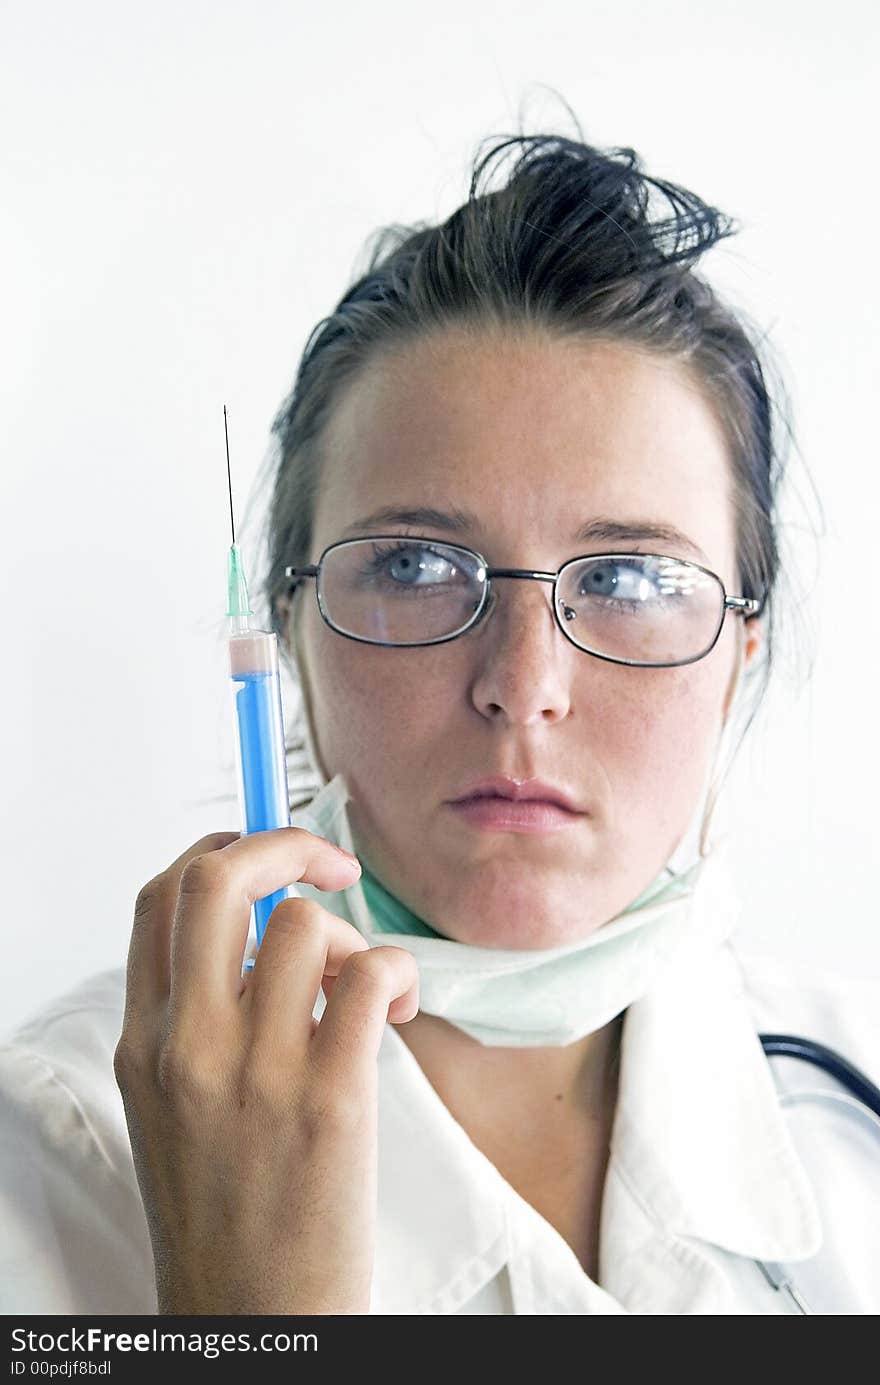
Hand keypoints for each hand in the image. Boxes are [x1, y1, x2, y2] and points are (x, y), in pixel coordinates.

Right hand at [113, 827, 418, 1314]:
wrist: (252, 1326)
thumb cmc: (226, 1213)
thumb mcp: (171, 1108)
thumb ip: (196, 1020)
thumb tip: (266, 937)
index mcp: (142, 1042)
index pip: (158, 897)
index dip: (220, 850)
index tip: (268, 857)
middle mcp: (185, 1045)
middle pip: (217, 879)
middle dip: (284, 843)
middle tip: (329, 866)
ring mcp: (254, 1071)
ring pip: (307, 923)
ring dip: (354, 936)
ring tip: (363, 989)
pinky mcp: (329, 1099)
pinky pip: (369, 974)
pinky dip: (397, 970)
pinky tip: (397, 1009)